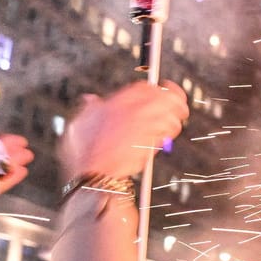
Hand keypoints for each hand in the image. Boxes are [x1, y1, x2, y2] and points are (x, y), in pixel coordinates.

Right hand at [61, 81, 189, 179]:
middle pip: (168, 97)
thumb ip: (90, 108)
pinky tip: (164, 137)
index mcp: (119, 102)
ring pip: (172, 116)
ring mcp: (146, 126)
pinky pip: (169, 133)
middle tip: (180, 107)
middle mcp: (135, 110)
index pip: (147, 86)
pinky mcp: (152, 141)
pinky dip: (169, 134)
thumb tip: (91, 100)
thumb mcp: (80, 123)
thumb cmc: (85, 152)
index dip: (160, 89)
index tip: (164, 91)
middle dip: (177, 101)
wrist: (94, 174)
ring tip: (172, 124)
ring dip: (174, 120)